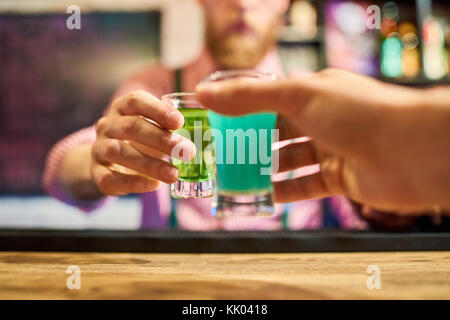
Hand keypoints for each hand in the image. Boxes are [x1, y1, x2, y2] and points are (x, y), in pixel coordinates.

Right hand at [91, 90, 194, 195]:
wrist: (107, 163)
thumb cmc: (139, 141)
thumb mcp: (152, 128)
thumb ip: (170, 127)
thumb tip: (202, 135)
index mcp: (123, 108)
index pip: (137, 101)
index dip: (158, 110)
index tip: (180, 122)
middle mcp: (107, 125)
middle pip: (131, 127)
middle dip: (161, 139)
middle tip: (187, 151)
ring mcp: (99, 148)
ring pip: (119, 152)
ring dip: (149, 164)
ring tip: (174, 174)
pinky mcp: (97, 173)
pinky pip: (111, 178)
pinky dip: (133, 183)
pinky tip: (154, 185)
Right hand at [196, 69, 449, 212]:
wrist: (413, 152)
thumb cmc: (359, 114)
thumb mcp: (297, 96)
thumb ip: (250, 96)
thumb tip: (206, 94)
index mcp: (314, 92)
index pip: (269, 99)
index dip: (242, 109)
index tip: (216, 121)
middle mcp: (323, 119)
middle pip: (277, 132)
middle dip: (250, 143)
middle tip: (220, 155)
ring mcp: (331, 149)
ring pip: (289, 161)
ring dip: (264, 170)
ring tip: (235, 179)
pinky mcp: (340, 178)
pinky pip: (305, 185)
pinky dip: (284, 191)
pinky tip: (263, 197)